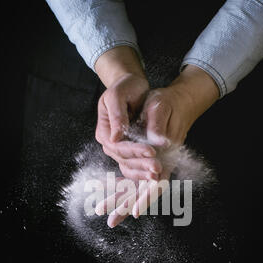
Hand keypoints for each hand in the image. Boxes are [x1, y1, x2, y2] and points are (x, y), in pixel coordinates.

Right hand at [95, 47, 161, 180]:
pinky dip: (143, 172)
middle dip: (141, 164)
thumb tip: (115, 137)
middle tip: (157, 167)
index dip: (133, 150)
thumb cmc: (125, 87)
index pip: (117, 146)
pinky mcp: (130, 152)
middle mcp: (110, 143)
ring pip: (129, 166)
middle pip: (124, 159)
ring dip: (143, 172)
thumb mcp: (117, 95)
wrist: (134, 87)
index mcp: (104, 131)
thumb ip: (116, 115)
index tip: (151, 150)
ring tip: (157, 174)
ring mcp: (119, 150)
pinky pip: (134, 167)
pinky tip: (155, 176)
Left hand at [96, 65, 219, 226]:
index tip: (134, 212)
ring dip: (118, 199)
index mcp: (165, 157)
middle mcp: (159, 166)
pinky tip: (103, 188)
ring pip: (134, 187)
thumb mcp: (161, 108)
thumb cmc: (169, 104)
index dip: (145, 198)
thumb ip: (158, 125)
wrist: (177, 101)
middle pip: (142, 192)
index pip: (156, 184)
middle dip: (125, 206)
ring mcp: (151, 166)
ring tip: (100, 208)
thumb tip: (158, 142)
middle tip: (110, 222)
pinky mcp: (144, 162)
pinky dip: (117, 184)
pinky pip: (129, 177)